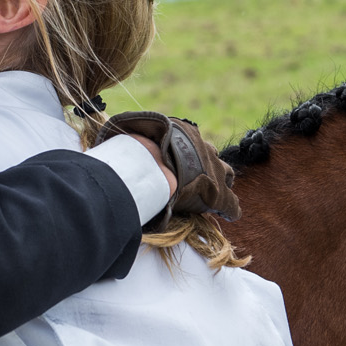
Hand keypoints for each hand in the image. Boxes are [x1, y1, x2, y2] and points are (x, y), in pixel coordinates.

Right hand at [96, 112, 239, 223]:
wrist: (154, 167)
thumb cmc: (140, 151)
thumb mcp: (135, 134)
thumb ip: (130, 133)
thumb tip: (114, 131)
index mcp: (185, 133)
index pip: (193, 142)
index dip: (189, 154)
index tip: (185, 162)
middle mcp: (204, 148)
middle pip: (213, 155)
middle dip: (209, 165)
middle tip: (202, 176)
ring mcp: (215, 170)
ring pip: (226, 175)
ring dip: (221, 183)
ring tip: (216, 193)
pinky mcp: (219, 194)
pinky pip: (230, 204)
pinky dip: (229, 210)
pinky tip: (229, 215)